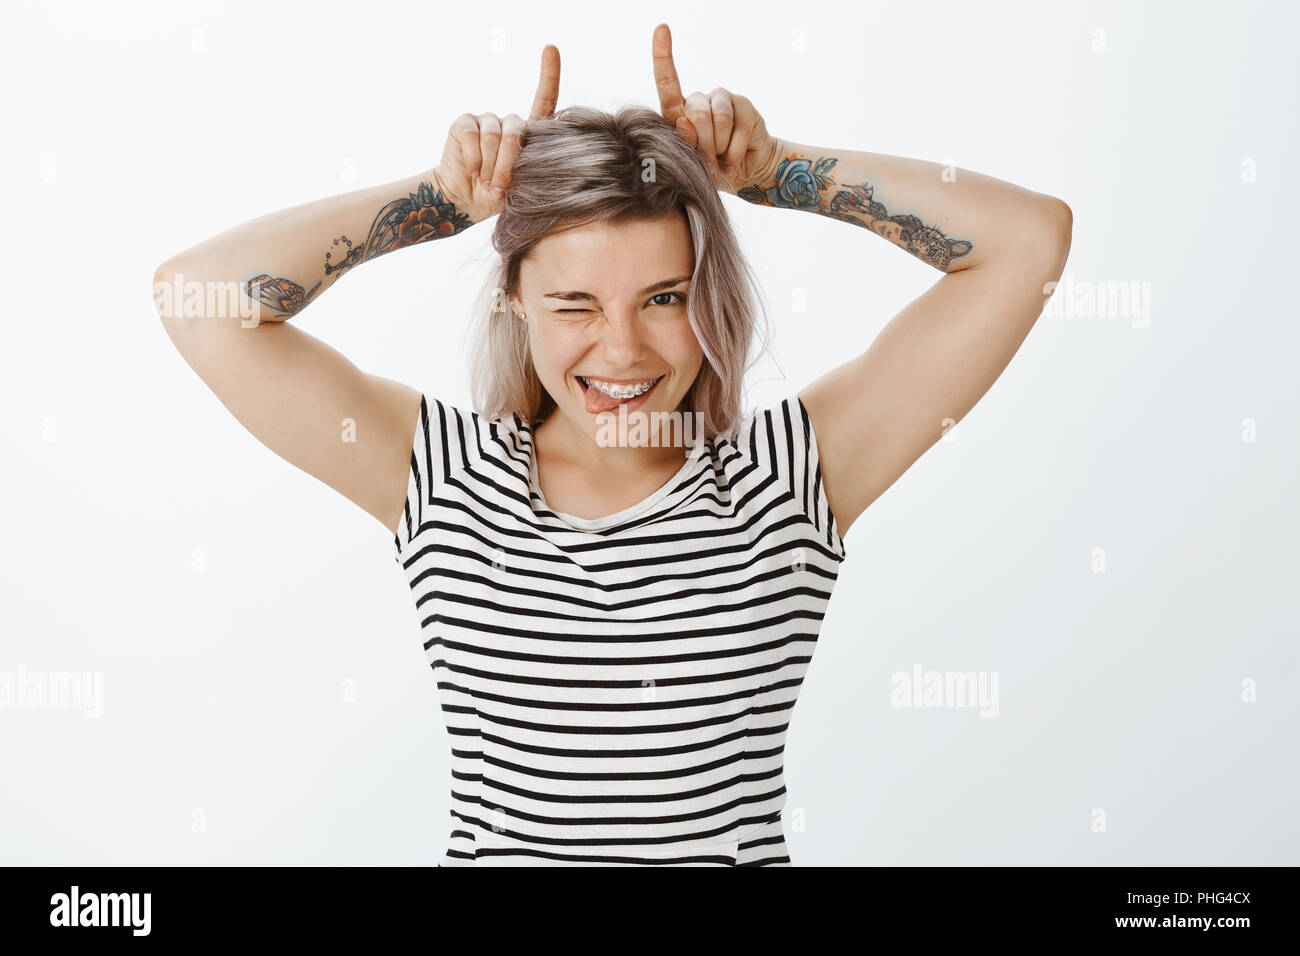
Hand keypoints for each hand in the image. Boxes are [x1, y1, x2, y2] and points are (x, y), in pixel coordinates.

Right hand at [434, 43, 560, 221]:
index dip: (548, 75)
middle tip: (499, 187)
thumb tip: (538, 155)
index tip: (551, 49)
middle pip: (516, 130)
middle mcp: (508, 122)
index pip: (543, 100)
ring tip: (485, 182)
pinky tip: (473, 170)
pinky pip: (473, 134)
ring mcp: (485, 120)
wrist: (464, 201)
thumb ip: (529, 166)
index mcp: (527, 134)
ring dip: (490, 165)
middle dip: (508, 163)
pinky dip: (474, 157)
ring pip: (494, 135)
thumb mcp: (520, 185)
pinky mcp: (464, 123)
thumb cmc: (497, 195)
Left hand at [651, 22, 783, 195]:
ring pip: (717, 118)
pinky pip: (738, 126)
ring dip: (720, 148)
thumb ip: (684, 144)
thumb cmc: (710, 169)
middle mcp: (698, 101)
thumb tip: (684, 121)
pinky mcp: (743, 104)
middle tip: (708, 162)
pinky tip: (734, 161)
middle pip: (695, 113)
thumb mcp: (691, 163)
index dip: (663, 55)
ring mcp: (721, 99)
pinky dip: (734, 151)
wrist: (744, 173)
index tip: (661, 29)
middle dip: (703, 145)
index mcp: (678, 113)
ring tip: (721, 160)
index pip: (667, 82)